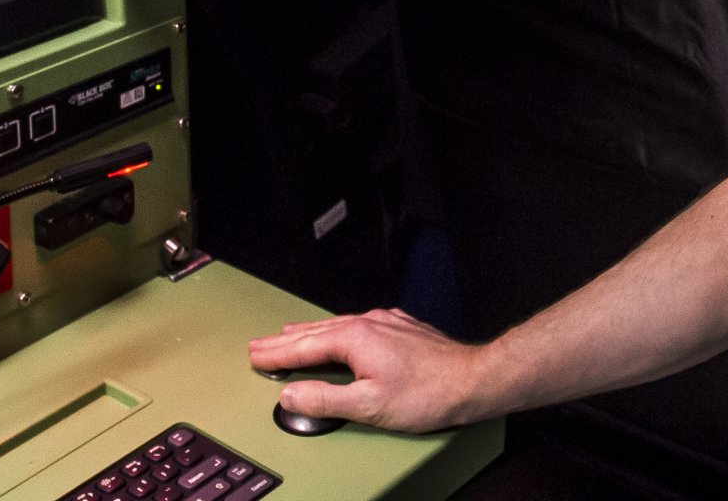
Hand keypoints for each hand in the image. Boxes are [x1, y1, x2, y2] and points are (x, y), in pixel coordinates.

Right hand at [246, 308, 492, 433]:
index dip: (276, 354)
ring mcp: (385, 322)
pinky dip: (335, 331)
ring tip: (288, 336)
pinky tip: (337, 333)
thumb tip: (290, 396)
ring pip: (335, 325)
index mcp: (355, 339)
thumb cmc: (427, 393)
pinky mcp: (400, 327)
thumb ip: (324, 400)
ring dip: (308, 333)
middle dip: (285, 340)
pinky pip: (356, 324)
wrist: (472, 379)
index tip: (255, 356)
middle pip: (315, 332)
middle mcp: (368, 323)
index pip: (304, 348)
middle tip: (260, 344)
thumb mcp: (367, 405)